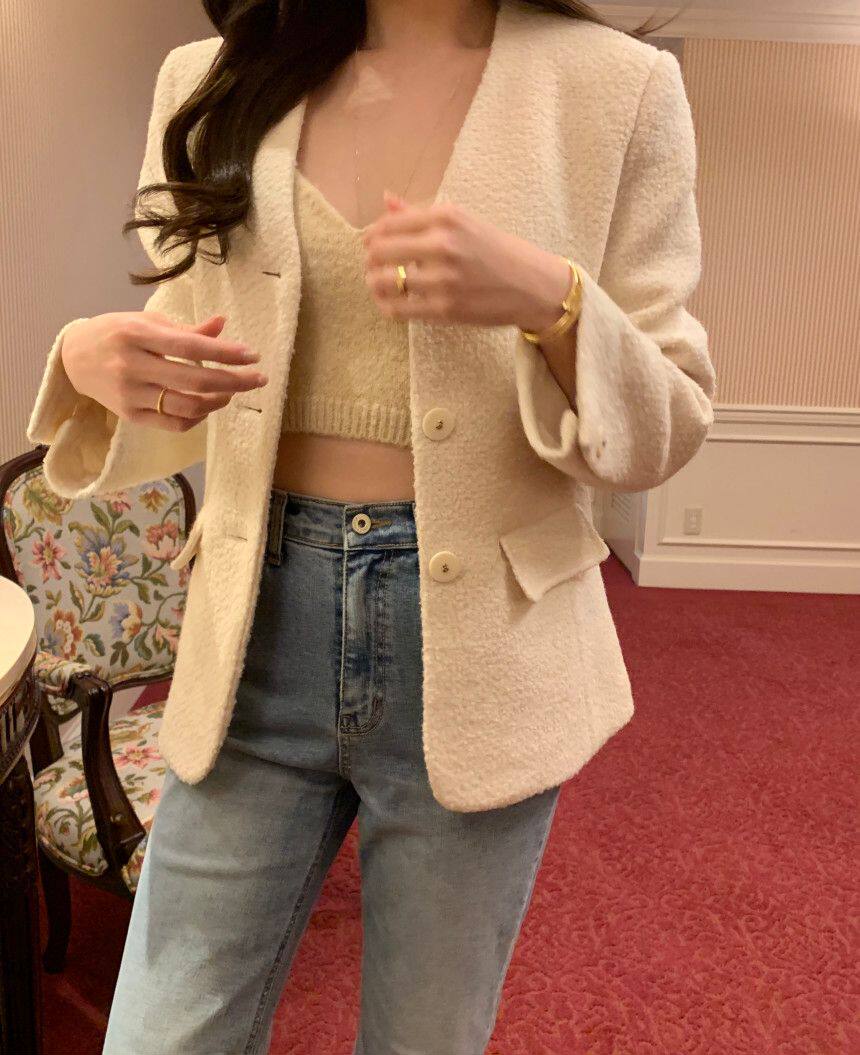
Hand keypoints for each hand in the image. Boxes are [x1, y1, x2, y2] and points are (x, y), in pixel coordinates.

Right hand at [60, 311, 268, 431]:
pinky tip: (207, 405)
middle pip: (194, 381)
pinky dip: (199, 417)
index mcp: (137, 334)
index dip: (225, 353)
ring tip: (232, 391)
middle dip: (234, 381)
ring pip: (187, 407)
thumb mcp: (148, 321)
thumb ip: (186, 329)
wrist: (74, 359)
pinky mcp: (131, 416)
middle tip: (258, 378)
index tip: (253, 356)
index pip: (190, 346)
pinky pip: (175, 423)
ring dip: (219, 401)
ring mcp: (131, 395)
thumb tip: (223, 325)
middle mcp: (132, 365)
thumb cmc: (117, 333)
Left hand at [362, 191, 572, 331]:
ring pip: (385, 282)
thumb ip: (422, 214)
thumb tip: (386, 200)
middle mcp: (443, 244)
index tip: (370, 242)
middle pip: (381, 251)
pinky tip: (388, 303)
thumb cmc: (499, 251)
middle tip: (371, 265)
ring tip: (376, 284)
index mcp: (447, 216)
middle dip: (370, 259)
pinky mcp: (445, 308)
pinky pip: (399, 309)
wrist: (533, 285)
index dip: (372, 235)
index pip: (390, 223)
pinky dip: (387, 306)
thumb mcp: (465, 222)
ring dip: (374, 283)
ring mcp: (443, 279)